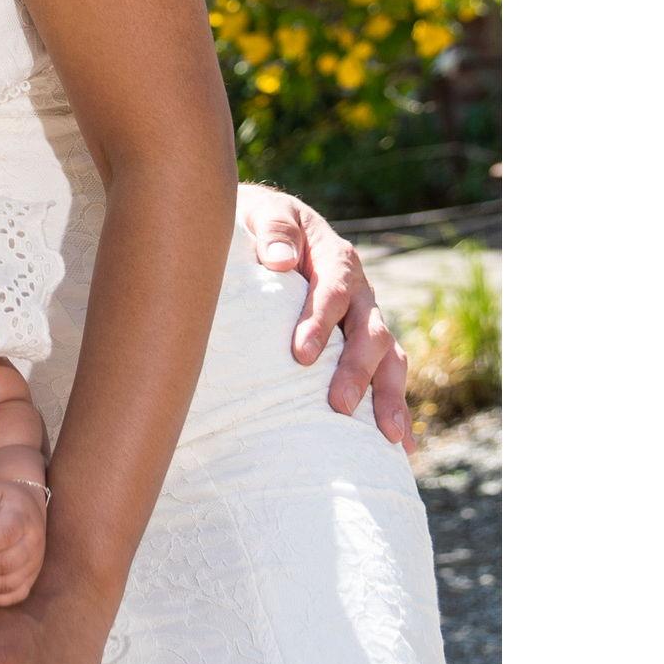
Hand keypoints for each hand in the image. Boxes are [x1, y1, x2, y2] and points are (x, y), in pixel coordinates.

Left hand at [241, 185, 412, 448]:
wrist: (272, 229)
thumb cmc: (262, 226)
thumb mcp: (265, 214)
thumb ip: (273, 230)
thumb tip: (279, 260)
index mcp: (335, 258)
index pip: (333, 289)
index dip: (320, 321)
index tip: (301, 355)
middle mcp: (360, 291)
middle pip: (370, 331)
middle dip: (356, 369)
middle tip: (338, 405)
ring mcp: (367, 319)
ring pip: (390, 357)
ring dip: (389, 396)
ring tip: (387, 437)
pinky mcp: (365, 344)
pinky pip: (389, 375)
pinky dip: (396, 408)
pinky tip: (400, 449)